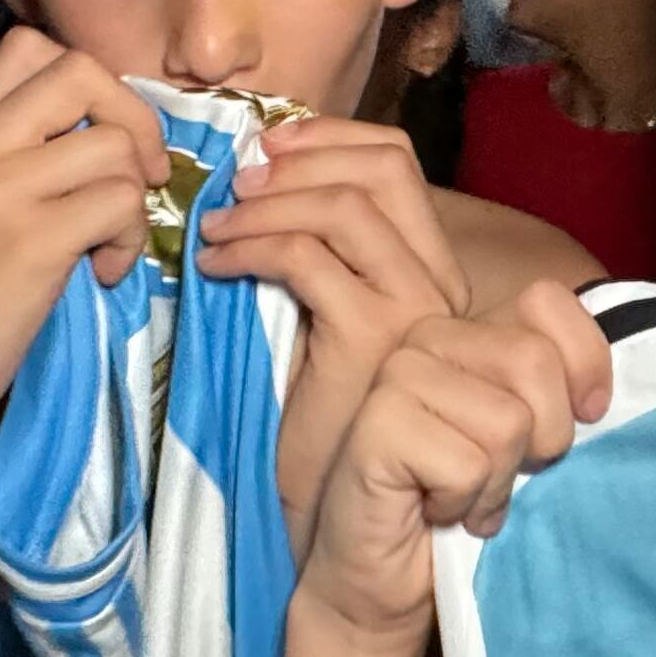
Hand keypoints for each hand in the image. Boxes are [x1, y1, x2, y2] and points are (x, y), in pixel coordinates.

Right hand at [0, 28, 167, 450]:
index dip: (90, 82)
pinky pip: (120, 205)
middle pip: (81, 72)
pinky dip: (129, 242)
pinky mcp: (34, 242)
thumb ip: (14, 158)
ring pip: (114, 146)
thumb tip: (100, 137)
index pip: (29, 47)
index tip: (101, 135)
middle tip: (136, 176)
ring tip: (109, 244)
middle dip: (134, 119)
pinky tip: (103, 273)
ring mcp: (3, 192)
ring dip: (133, 199)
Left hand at [197, 118, 474, 557]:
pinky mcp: (371, 339)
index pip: (398, 163)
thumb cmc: (325, 425)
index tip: (266, 149)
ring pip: (344, 207)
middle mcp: (438, 284)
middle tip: (238, 183)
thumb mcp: (326, 324)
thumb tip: (259, 181)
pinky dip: (253, 248)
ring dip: (267, 205)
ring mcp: (414, 310)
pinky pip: (308, 260)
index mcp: (433, 272)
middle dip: (299, 159)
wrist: (342, 516)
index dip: (328, 139)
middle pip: (383, 169)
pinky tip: (217, 268)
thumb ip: (320, 260)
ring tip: (218, 230)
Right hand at [298, 284, 612, 649]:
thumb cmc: (468, 506)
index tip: (582, 419)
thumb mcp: (533, 439)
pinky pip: (469, 465)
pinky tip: (438, 513)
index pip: (546, 300)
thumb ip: (561, 392)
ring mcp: (397, 377)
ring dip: (500, 483)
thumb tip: (599, 394)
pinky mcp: (377, 426)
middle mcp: (428, 338)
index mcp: (469, 330)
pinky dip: (468, 505)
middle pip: (533, 360)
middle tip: (509, 474)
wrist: (387, 581)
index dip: (584, 364)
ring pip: (507, 420)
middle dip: (545, 437)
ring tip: (469, 497)